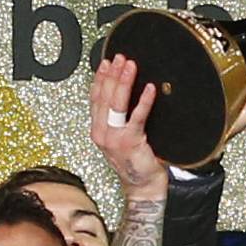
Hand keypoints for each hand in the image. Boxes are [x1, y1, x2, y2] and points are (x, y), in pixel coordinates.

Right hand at [88, 54, 165, 193]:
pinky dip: (143, 100)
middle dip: (112, 74)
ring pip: (115, 104)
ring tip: (130, 66)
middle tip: (120, 58)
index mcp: (98, 130)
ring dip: (123, 82)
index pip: (95, 99)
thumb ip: (119, 119)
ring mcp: (114, 138)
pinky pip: (136, 116)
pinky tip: (149, 89)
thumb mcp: (121, 138)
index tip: (106, 63)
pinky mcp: (129, 141)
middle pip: (104, 97)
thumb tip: (125, 95)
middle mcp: (102, 133)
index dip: (100, 79)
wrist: (143, 186)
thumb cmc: (135, 163)